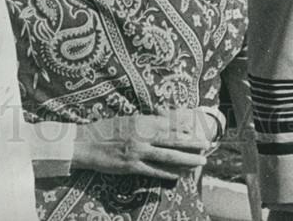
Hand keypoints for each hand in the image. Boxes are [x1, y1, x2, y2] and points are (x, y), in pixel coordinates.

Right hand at [71, 108, 216, 179]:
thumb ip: (145, 120)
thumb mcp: (127, 119)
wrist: (85, 143)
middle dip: (192, 143)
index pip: (169, 123)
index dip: (185, 127)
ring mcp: (137, 152)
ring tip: (200, 162)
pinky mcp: (131, 167)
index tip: (198, 129)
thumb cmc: (106, 129)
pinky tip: (178, 175)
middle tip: (207, 145)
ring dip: (186, 159)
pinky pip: (154, 171)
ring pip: (167, 156)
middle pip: (172, 139)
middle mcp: (142, 135)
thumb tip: (164, 117)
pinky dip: (167, 173)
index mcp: (141, 121)